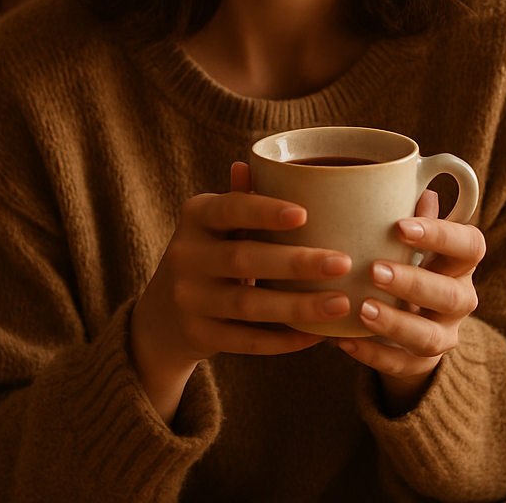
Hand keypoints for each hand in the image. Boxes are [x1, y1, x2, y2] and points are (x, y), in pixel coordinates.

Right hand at [130, 161, 351, 423]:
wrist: (162, 315)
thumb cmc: (208, 253)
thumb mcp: (214, 223)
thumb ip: (240, 198)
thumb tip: (253, 163)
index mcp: (195, 216)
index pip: (230, 209)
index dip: (264, 211)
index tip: (305, 215)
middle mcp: (186, 256)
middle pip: (244, 260)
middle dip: (296, 263)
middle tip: (343, 263)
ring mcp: (189, 299)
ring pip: (248, 306)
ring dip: (298, 306)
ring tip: (341, 303)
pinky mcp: (199, 336)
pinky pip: (247, 341)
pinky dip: (284, 340)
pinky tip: (319, 334)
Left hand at [337, 190, 485, 414]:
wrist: (409, 323)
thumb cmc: (405, 260)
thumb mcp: (410, 238)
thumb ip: (411, 214)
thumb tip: (413, 180)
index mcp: (460, 262)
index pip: (470, 245)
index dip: (441, 235)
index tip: (401, 226)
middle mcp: (460, 299)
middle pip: (451, 294)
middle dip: (414, 282)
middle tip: (375, 269)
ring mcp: (444, 335)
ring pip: (431, 337)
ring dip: (396, 323)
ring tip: (362, 309)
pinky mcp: (420, 365)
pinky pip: (401, 365)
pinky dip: (372, 354)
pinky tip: (343, 339)